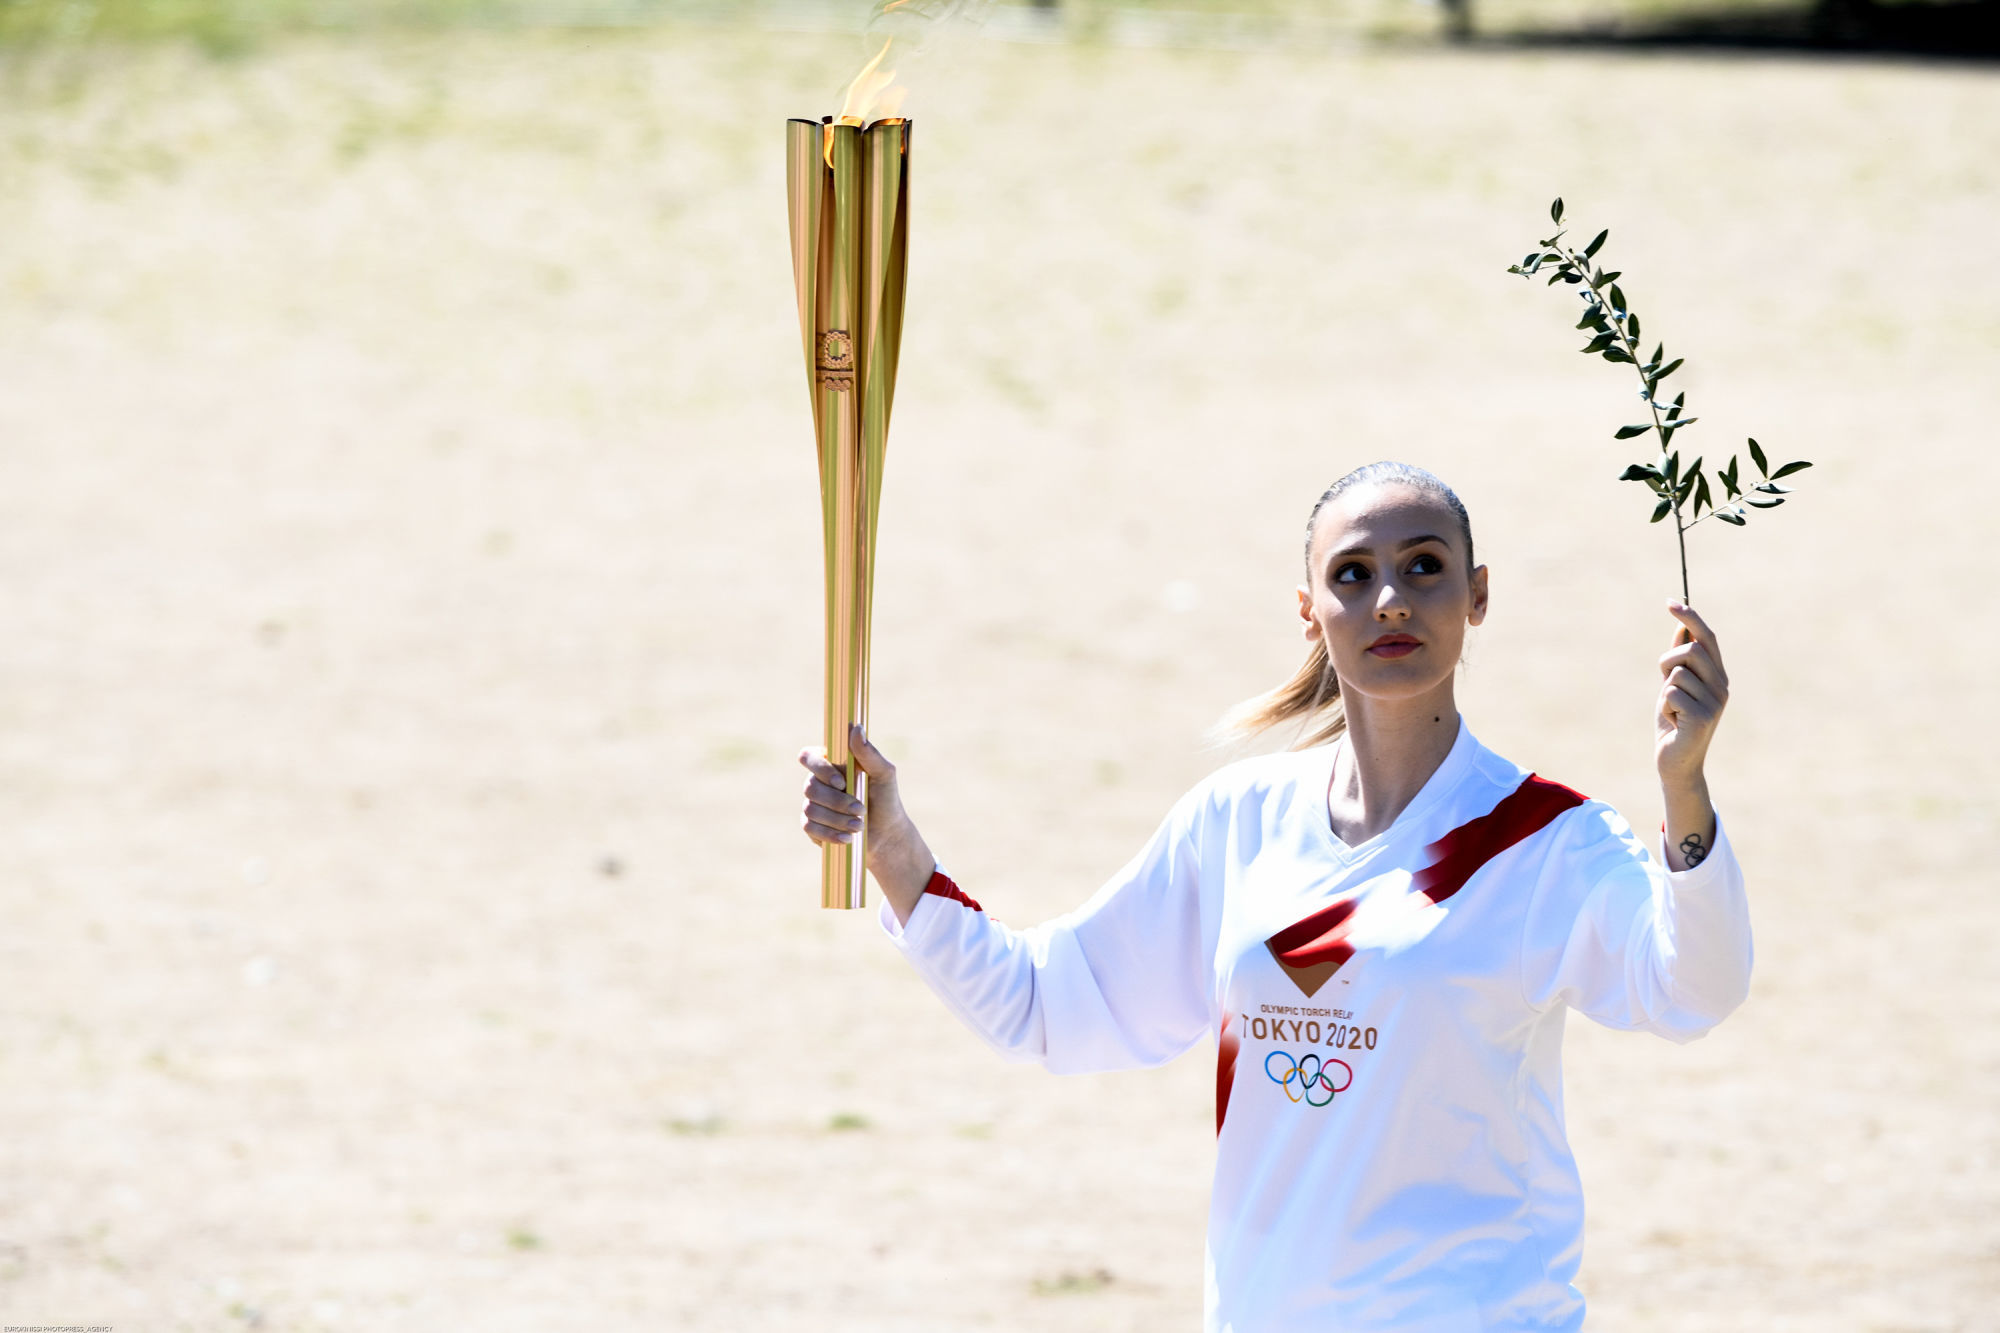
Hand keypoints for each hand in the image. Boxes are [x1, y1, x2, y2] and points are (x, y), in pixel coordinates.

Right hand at [798, 725, 935, 922]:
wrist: (886, 835)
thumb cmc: (886, 800)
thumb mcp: (884, 775)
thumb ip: (869, 753)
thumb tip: (856, 728)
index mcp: (831, 764)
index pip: (808, 756)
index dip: (819, 768)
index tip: (841, 782)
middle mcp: (817, 782)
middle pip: (810, 787)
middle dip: (838, 802)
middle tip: (862, 810)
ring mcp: (812, 804)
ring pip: (810, 809)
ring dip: (838, 819)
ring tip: (859, 825)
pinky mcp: (811, 826)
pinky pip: (810, 828)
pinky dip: (830, 834)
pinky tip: (847, 839)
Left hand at [1656, 601, 1727, 785]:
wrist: (1675, 762)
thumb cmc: (1673, 723)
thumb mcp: (1674, 686)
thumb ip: (1679, 660)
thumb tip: (1682, 625)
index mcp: (1717, 676)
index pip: (1707, 638)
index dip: (1690, 618)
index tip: (1670, 602)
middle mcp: (1722, 686)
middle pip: (1691, 650)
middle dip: (1668, 662)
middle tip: (1665, 683)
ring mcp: (1715, 702)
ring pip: (1676, 673)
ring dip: (1664, 691)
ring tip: (1672, 711)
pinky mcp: (1704, 717)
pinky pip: (1670, 693)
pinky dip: (1664, 707)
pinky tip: (1672, 723)